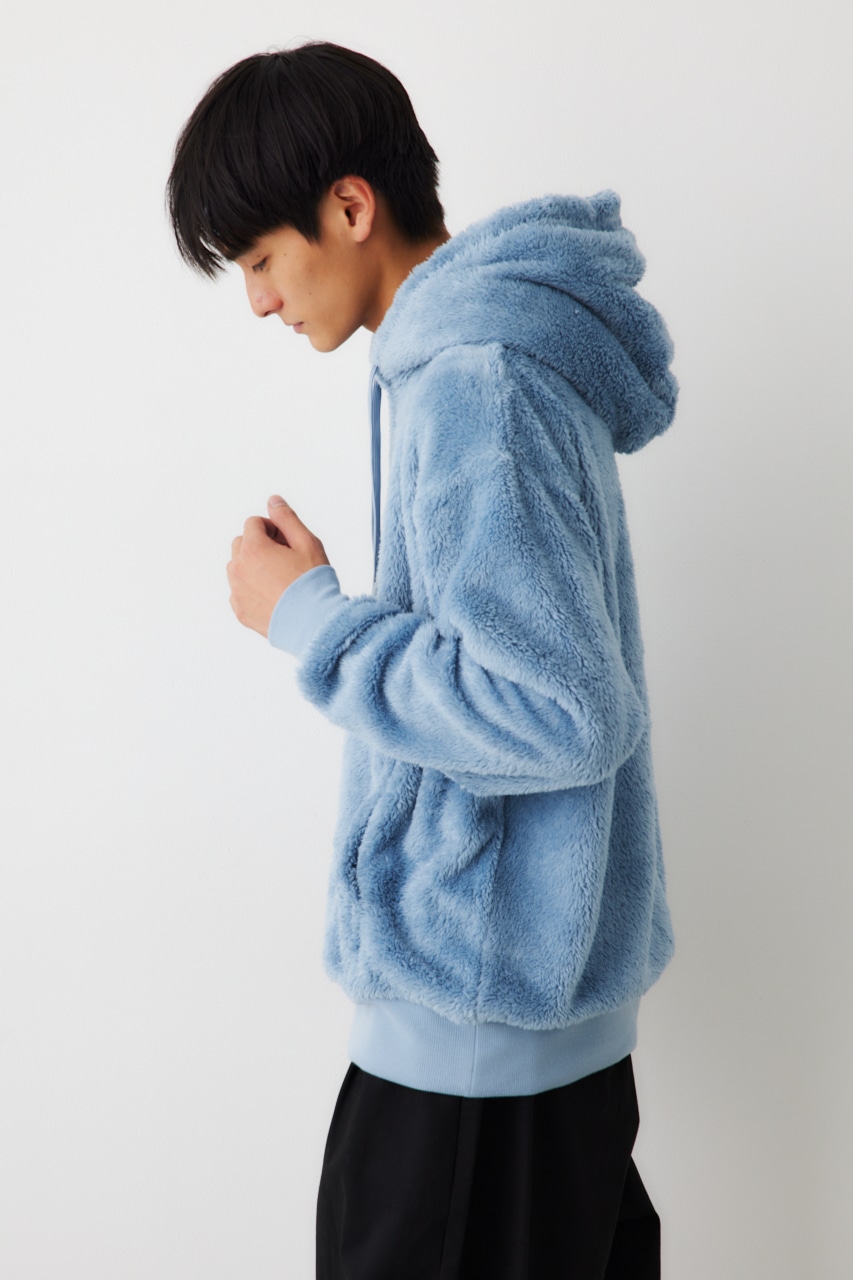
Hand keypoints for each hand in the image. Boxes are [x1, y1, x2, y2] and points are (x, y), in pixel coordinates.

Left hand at [227, 496, 330, 636]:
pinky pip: (239, 591)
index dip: (273, 529)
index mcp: (253, 549)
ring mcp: (237, 591)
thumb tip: (273, 501)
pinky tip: (274, 594)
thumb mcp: (307, 542)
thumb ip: (287, 518)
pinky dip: (251, 589)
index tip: (287, 542)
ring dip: (253, 566)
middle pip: (242, 543)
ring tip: (279, 578)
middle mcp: (238, 569)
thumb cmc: (312, 585)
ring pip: (237, 567)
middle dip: (260, 545)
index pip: (253, 523)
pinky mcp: (240, 610)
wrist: (314, 624)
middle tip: (285, 558)